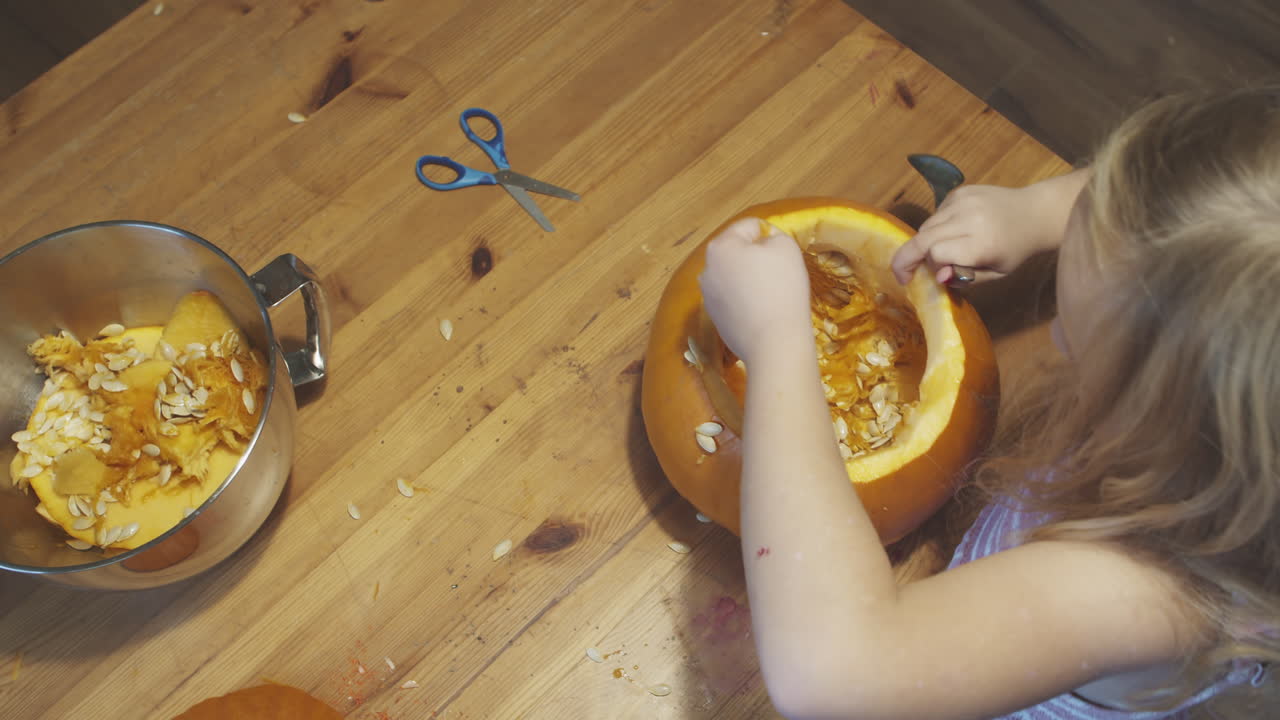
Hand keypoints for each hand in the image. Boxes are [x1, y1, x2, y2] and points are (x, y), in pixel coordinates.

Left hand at [698, 218, 811, 364]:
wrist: (773, 342)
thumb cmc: (782, 288)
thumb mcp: (786, 247)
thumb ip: (773, 234)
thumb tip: (763, 240)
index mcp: (720, 246)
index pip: (749, 226)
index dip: (771, 235)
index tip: (784, 255)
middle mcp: (706, 268)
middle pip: (738, 252)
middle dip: (757, 258)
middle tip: (779, 274)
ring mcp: (707, 295)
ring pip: (734, 276)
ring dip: (750, 278)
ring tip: (770, 294)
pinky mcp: (715, 317)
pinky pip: (733, 298)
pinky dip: (746, 300)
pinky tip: (761, 311)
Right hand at [891, 183, 1064, 284]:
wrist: (1034, 212)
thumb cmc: (1015, 249)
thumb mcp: (996, 273)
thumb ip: (966, 278)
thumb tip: (938, 277)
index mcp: (982, 243)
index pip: (937, 253)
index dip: (927, 267)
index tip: (920, 280)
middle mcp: (969, 218)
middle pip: (922, 238)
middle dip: (907, 258)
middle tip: (903, 274)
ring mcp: (963, 201)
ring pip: (925, 226)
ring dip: (924, 243)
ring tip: (939, 252)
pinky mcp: (959, 192)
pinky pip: (935, 214)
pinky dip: (937, 228)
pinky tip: (953, 232)